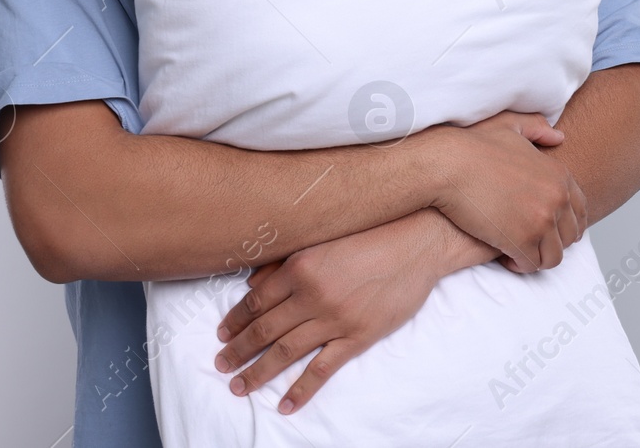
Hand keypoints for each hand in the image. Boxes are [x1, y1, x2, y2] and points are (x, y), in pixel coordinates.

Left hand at [213, 211, 451, 413]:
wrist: (418, 243)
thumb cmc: (372, 235)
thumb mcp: (323, 239)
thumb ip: (286, 261)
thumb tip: (252, 283)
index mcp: (300, 267)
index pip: (256, 301)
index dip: (234, 320)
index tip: (221, 333)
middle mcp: (311, 295)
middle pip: (264, 330)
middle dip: (237, 350)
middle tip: (221, 365)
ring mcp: (334, 319)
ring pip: (285, 353)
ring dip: (257, 373)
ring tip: (239, 387)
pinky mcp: (357, 337)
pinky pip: (322, 369)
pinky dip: (301, 390)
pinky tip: (285, 404)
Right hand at [425, 110, 586, 272]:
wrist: (448, 165)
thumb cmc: (473, 147)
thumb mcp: (510, 126)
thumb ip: (537, 129)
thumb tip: (559, 137)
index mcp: (560, 175)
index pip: (580, 211)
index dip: (565, 224)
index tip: (548, 229)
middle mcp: (557, 199)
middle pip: (570, 236)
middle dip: (553, 242)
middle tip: (531, 242)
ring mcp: (542, 221)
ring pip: (554, 256)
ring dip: (537, 257)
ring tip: (518, 252)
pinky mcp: (522, 241)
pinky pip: (531, 264)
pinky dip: (520, 265)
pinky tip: (505, 257)